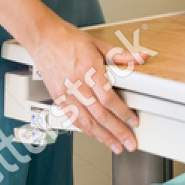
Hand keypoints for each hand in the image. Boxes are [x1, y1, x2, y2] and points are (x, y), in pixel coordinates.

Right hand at [23, 18, 143, 154]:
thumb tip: (141, 57)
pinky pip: (72, 118)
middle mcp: (77, 84)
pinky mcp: (57, 97)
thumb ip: (121, 55)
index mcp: (89, 69)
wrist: (42, 38)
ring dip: (102, 136)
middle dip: (116, 131)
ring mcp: (65, 92)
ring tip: (116, 146)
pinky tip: (96, 136)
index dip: (122, 113)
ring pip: (85, 120)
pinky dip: (85, 130)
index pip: (108, 98)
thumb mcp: (98, 44)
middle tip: (129, 143)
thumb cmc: (68, 39)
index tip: (133, 122)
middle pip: (99, 114)